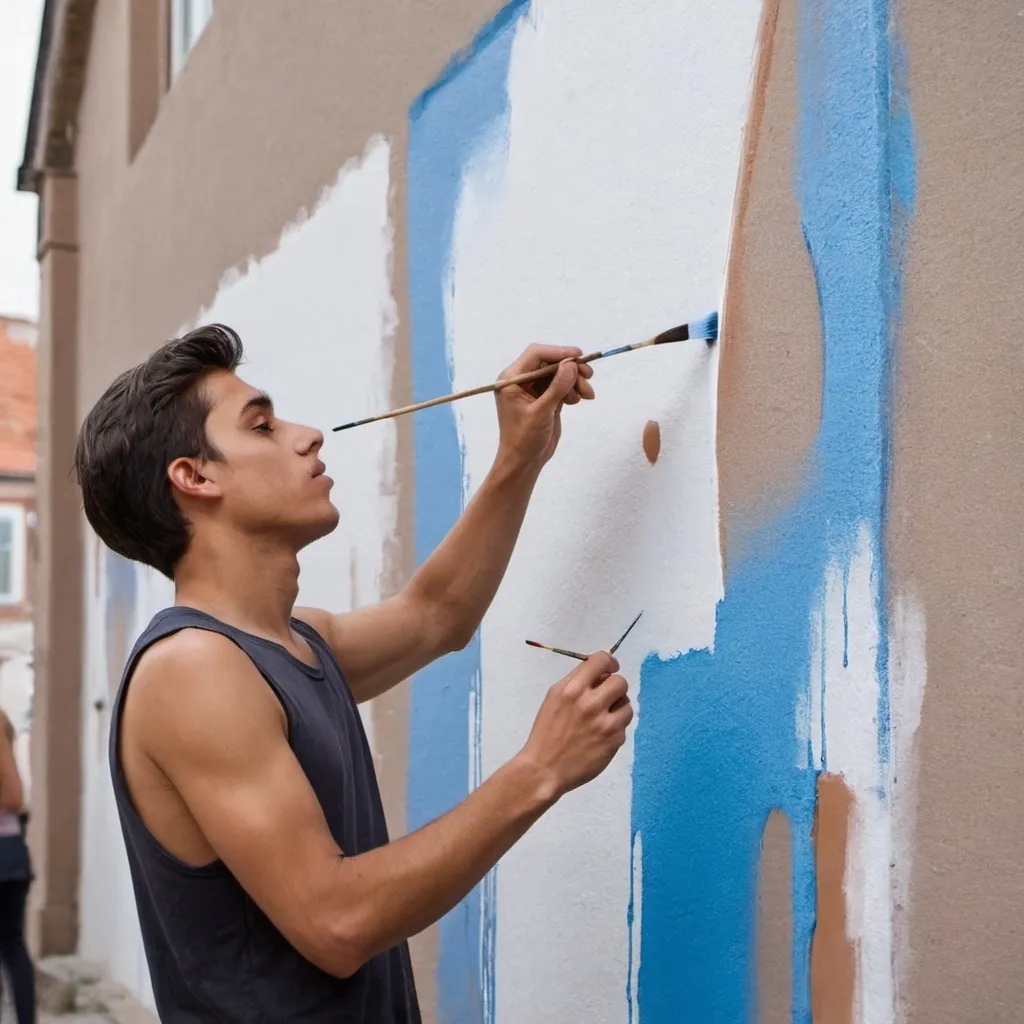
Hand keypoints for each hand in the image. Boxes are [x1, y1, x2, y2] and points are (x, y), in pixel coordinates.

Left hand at [494, 345, 594, 466]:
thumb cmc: (524, 439)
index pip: (536, 354)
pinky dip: (572, 390)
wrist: (524, 462)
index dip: (558, 352)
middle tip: (589, 376)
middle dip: (570, 368)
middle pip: (549, 362)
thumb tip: (571, 365)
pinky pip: (561, 386)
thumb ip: (556, 388)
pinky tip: (578, 399)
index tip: (578, 357)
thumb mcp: (541, 412)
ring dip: (575, 381)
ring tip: (586, 395)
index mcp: (511, 379)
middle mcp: (522, 380)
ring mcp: (534, 389)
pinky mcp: (545, 398)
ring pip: (558, 374)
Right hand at [518, 652, 632, 798]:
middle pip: (620, 681)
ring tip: (604, 717)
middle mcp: (590, 703)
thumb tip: (603, 672)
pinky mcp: (614, 740)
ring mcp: (605, 723)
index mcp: (572, 689)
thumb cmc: (547, 732)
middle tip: (606, 697)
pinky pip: (624, 725)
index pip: (601, 660)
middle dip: (615, 687)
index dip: (609, 662)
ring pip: (627, 704)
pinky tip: (600, 735)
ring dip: (618, 708)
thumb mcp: (554, 698)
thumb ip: (577, 682)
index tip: (610, 669)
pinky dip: (615, 728)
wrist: (545, 769)